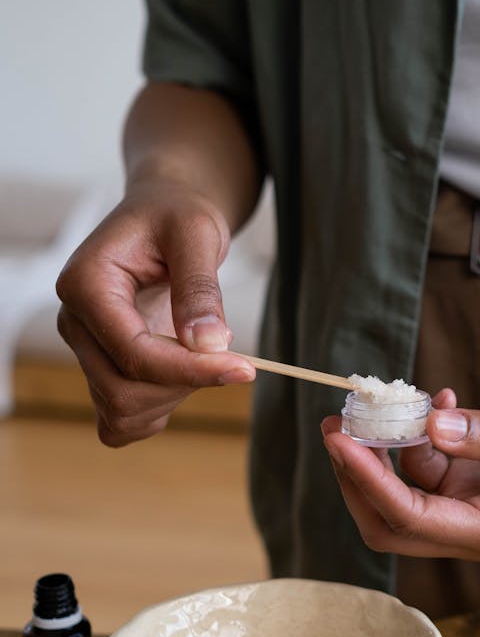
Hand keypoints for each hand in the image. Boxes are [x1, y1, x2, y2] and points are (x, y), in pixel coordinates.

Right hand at [56, 180, 254, 445]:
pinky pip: (116, 422)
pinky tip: (183, 384)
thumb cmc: (178, 214)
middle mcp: (75, 322)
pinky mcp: (100, 367)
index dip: (192, 371)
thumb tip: (210, 344)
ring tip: (204, 355)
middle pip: (125, 390)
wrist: (165, 215)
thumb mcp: (197, 234)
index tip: (246, 368)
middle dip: (186, 383)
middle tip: (227, 352)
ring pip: (122, 411)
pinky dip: (154, 415)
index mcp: (86, 285)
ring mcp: (85, 349)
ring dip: (174, 398)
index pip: (135, 354)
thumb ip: (200, 288)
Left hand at [321, 390, 479, 559]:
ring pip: (403, 491)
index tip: (340, 441)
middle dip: (356, 477)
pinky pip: (429, 470)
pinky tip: (439, 402)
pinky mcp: (473, 493)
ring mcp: (470, 513)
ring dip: (391, 447)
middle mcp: (473, 531)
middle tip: (337, 425)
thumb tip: (429, 425)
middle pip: (388, 522)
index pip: (408, 517)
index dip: (366, 481)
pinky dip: (422, 437)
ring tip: (405, 396)